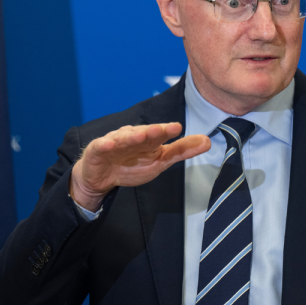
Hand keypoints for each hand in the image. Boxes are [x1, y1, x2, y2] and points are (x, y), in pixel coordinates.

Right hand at [70, 123, 210, 210]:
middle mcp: (133, 136)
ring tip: (142, 135)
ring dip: (132, 136)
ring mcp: (114, 142)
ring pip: (124, 138)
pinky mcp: (97, 151)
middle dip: (152, 131)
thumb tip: (207, 140)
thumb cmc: (132, 165)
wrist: (102, 177)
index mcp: (149, 139)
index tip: (177, 128)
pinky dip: (105, 145)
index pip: (159, 134)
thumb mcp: (160, 160)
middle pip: (143, 133)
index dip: (167, 131)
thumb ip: (182, 151)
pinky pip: (101, 147)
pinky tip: (109, 144)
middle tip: (162, 129)